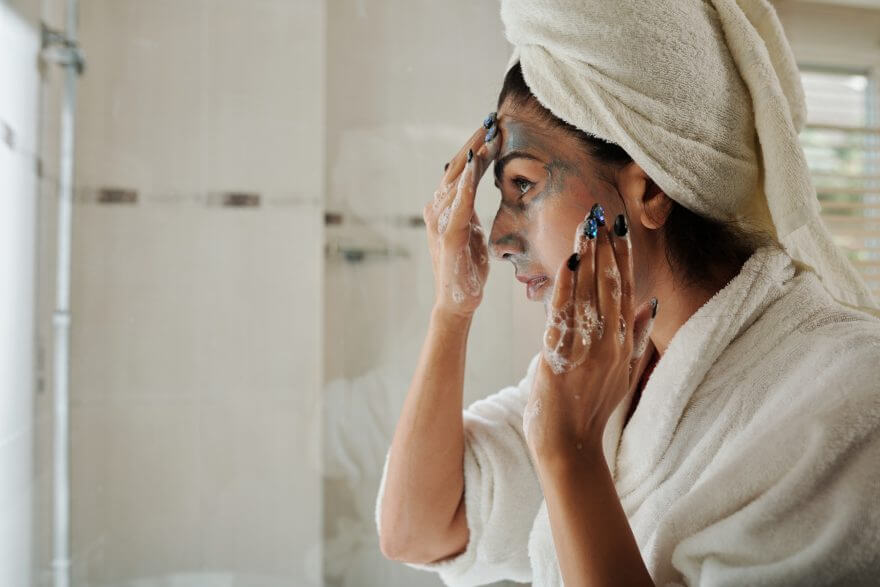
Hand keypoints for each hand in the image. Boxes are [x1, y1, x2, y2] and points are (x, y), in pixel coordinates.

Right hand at [422, 114, 500, 317]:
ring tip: (490, 137)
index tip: (494, 128)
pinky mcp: (447, 238)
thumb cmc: (467, 268)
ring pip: (457, 182)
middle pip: (456, 169)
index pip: (461, 170)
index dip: (475, 148)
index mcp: (445, 208)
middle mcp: (437, 210)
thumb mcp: (471, 231)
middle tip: (492, 121)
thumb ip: (468, 209)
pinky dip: (466, 186)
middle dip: (474, 143)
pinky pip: (457, 207)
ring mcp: (439, 223)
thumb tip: (472, 186)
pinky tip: (474, 167)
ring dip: (473, 158)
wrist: (458, 302)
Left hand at [522, 206, 657, 465]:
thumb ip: (638, 337)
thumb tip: (653, 304)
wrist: (569, 446)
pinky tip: (568, 264)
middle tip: (600, 213)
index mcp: (623, 342)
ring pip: (590, 295)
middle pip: (610, 285)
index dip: (623, 256)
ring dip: (588, 258)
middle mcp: (609, 342)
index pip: (626, 289)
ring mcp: (587, 350)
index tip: (620, 227)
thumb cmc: (591, 409)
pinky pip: (565, 315)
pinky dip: (568, 288)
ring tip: (586, 227)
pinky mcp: (561, 358)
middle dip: (605, 247)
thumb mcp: (624, 373)